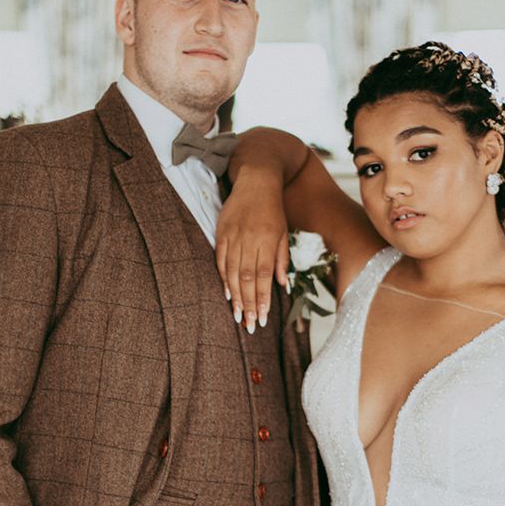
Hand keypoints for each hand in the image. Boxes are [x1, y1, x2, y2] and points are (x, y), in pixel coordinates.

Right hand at [216, 175, 289, 332]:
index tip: (262, 317)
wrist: (255, 181)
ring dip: (236, 296)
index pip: (264, 275)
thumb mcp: (284, 232)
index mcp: (268, 240)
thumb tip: (282, 285)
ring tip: (238, 316)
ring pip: (232, 272)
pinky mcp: (221, 233)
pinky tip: (227, 294)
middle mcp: (249, 239)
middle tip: (250, 324)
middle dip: (249, 303)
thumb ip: (282, 259)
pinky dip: (223, 278)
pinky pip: (221, 260)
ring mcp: (233, 236)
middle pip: (247, 278)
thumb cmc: (273, 210)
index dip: (262, 298)